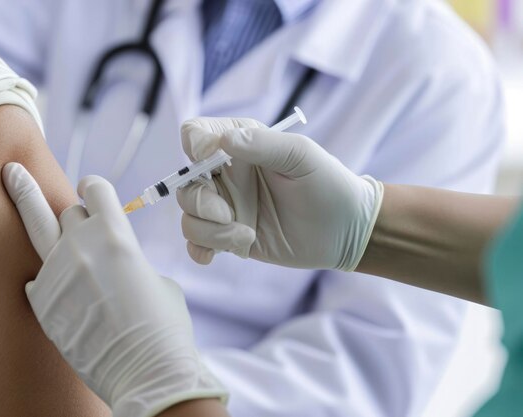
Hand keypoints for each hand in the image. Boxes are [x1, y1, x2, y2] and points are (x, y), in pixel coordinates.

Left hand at [2, 163, 226, 416]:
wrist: (146, 372)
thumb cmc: (163, 326)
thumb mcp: (155, 278)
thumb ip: (129, 258)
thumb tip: (114, 260)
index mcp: (116, 234)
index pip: (94, 188)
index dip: (93, 187)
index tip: (88, 189)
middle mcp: (81, 246)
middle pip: (66, 208)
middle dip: (71, 209)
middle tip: (42, 191)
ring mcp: (55, 273)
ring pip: (42, 231)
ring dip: (42, 221)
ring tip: (13, 184)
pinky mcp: (40, 301)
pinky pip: (38, 275)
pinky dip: (48, 277)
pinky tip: (59, 285)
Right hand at [178, 118, 383, 270]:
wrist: (345, 231)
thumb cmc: (328, 184)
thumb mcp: (301, 156)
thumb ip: (262, 145)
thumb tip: (223, 140)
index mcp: (240, 145)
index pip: (196, 134)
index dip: (194, 145)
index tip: (210, 161)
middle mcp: (226, 175)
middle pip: (185, 183)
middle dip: (201, 202)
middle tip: (228, 215)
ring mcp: (225, 207)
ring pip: (189, 216)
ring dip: (211, 232)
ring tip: (245, 236)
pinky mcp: (228, 236)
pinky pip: (197, 243)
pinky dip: (203, 249)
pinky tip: (225, 252)